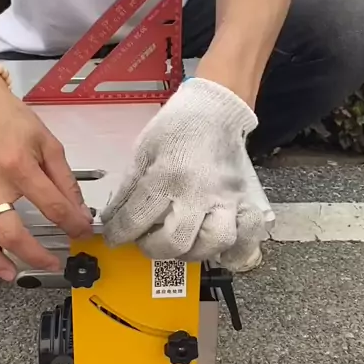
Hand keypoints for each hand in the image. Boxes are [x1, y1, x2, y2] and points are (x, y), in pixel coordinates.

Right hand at [0, 74, 92, 279]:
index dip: (73, 224)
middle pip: (8, 230)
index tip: (83, 232)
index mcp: (19, 166)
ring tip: (8, 274)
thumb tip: (79, 211)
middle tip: (52, 264)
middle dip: (33, 254)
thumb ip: (64, 179)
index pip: (51, 205)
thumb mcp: (48, 143)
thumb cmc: (13, 121)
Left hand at [101, 78, 265, 267]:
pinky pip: (250, 236)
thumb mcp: (143, 152)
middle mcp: (200, 191)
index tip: (114, 237)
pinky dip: (237, 252)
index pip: (136, 219)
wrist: (216, 110)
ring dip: (193, 252)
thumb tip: (113, 218)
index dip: (118, 234)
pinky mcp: (247, 200)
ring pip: (215, 243)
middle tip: (147, 241)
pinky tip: (220, 253)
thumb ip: (128, 189)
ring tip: (181, 244)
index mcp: (167, 176)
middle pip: (178, 241)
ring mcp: (227, 198)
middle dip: (154, 249)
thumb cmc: (177, 128)